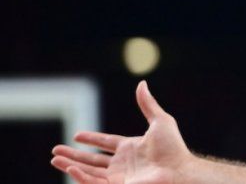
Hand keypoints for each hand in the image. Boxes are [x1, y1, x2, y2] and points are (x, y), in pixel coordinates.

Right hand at [51, 81, 194, 183]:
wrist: (179, 170)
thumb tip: (142, 83)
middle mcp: (123, 164)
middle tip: (55, 151)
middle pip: (92, 160)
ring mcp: (119, 177)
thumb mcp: (160, 121)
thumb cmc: (174, 148)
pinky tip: (70, 168)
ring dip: (70, 166)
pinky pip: (94, 183)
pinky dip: (81, 177)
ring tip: (54, 159)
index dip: (92, 139)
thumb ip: (148, 104)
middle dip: (73, 156)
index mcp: (131, 148)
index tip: (76, 135)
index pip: (106, 143)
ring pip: (89, 172)